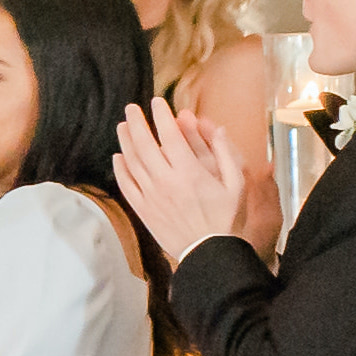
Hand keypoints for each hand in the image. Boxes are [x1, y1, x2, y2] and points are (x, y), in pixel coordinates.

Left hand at [113, 100, 250, 265]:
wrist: (209, 253)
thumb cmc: (226, 219)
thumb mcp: (237, 184)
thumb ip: (226, 154)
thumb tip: (218, 128)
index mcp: (189, 172)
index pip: (169, 136)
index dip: (161, 116)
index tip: (156, 102)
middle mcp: (165, 181)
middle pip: (144, 145)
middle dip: (137, 123)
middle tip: (131, 108)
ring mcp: (151, 196)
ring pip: (132, 163)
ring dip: (125, 142)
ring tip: (123, 126)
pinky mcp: (143, 210)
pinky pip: (126, 185)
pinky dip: (120, 169)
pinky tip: (118, 157)